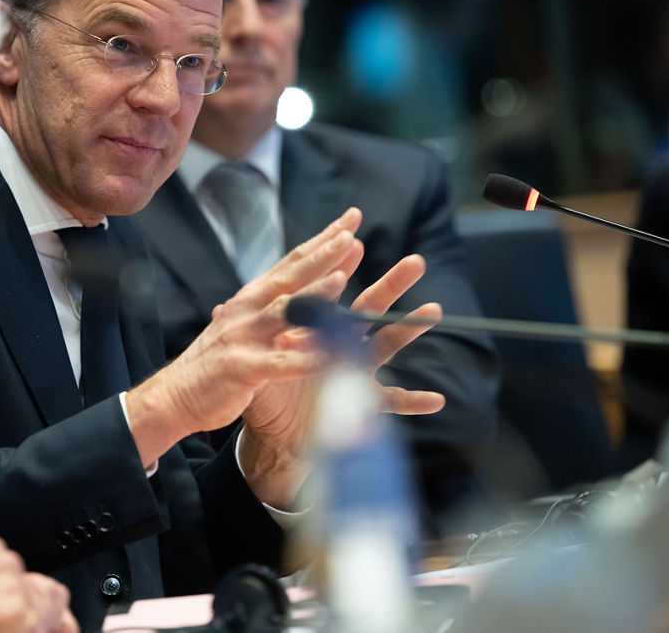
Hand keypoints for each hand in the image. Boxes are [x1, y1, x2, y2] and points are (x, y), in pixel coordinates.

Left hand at [0, 535, 75, 632]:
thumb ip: (35, 630)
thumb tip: (57, 627)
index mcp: (24, 622)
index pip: (64, 616)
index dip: (62, 624)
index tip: (60, 627)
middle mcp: (18, 591)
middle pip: (52, 591)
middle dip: (41, 606)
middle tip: (20, 617)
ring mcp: (3, 566)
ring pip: (26, 574)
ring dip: (14, 587)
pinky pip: (4, 557)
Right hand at [126, 208, 364, 465]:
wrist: (175, 394)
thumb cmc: (218, 361)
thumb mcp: (249, 327)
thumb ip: (280, 308)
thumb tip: (313, 288)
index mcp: (253, 297)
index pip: (293, 261)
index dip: (322, 239)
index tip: (350, 217)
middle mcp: (247, 309)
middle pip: (290, 275)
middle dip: (322, 252)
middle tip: (349, 232)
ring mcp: (243, 336)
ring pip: (284, 311)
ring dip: (313, 294)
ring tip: (341, 278)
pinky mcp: (242, 367)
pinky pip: (280, 363)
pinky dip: (306, 359)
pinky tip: (329, 357)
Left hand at [238, 254, 444, 507]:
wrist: (273, 432)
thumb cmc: (267, 389)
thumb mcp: (257, 360)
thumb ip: (259, 340)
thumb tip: (232, 311)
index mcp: (315, 329)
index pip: (330, 290)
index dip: (338, 264)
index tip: (350, 236)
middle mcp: (340, 345)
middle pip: (367, 309)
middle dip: (390, 285)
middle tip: (415, 261)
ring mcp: (354, 373)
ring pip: (383, 346)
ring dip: (407, 329)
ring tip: (434, 309)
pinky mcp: (357, 406)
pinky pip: (388, 405)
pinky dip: (412, 402)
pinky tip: (436, 399)